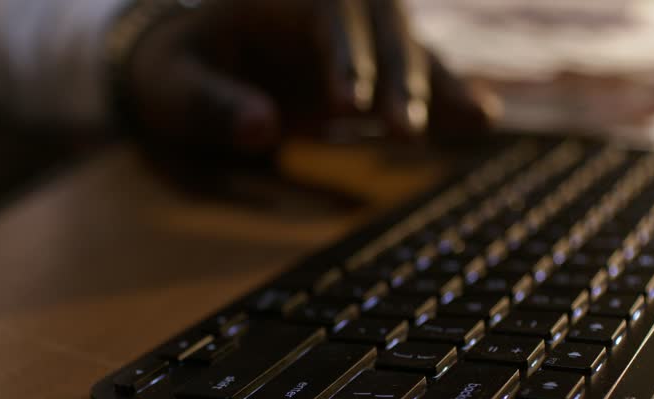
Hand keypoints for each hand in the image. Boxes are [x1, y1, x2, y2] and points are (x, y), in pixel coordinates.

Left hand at [124, 0, 498, 155]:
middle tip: (402, 130)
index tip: (350, 103)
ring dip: (437, 87)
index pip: (325, 13)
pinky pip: (418, 79)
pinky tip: (481, 119)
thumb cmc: (175, 74)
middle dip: (398, 76)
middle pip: (382, 27)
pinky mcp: (374, 72)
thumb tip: (262, 129)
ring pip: (411, 51)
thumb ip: (211, 106)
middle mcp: (330, 8)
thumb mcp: (172, 89)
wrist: (190, 71)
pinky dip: (446, 98)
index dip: (343, 54)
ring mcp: (357, 39)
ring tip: (476, 119)